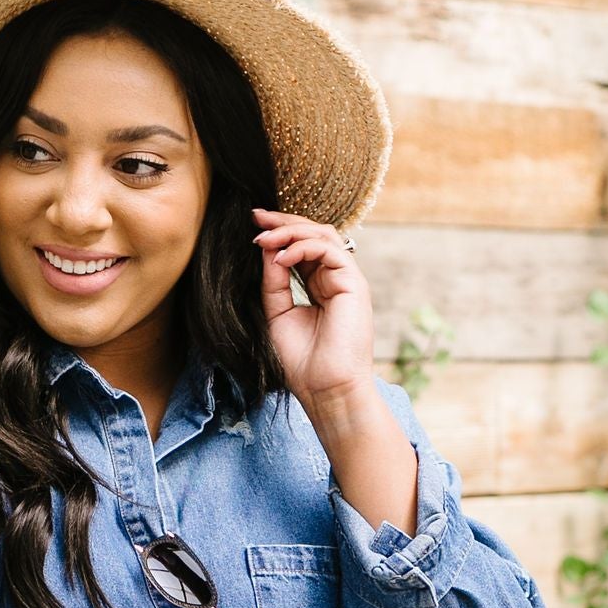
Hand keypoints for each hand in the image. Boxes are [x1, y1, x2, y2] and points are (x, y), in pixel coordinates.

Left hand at [253, 209, 375, 417]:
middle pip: (314, 234)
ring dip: (290, 231)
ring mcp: (347, 280)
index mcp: (321, 286)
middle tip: (256, 217)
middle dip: (284, 222)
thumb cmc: (304, 362)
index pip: (302, 247)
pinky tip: (279, 259)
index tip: (253, 226)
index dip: (279, 233)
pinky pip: (329, 250)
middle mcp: (336, 279)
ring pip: (323, 235)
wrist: (326, 390)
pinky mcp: (354, 284)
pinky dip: (302, 248)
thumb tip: (266, 248)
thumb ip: (274, 282)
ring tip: (263, 237)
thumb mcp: (278, 314)